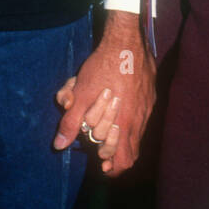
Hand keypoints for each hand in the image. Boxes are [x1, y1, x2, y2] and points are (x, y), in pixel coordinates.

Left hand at [53, 10, 154, 175]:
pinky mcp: (149, 96)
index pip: (124, 159)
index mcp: (124, 123)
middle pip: (130, 150)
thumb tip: (59, 145)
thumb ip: (71, 121)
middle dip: (113, 151)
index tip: (103, 167)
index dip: (114, 168)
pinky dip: (129, 121)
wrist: (127, 40)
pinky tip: (117, 110)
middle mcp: (139, 119)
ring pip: (137, 134)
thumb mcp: (82, 93)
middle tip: (100, 148)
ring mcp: (147, 108)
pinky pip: (142, 118)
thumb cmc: (104, 67)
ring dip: (121, 136)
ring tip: (106, 130)